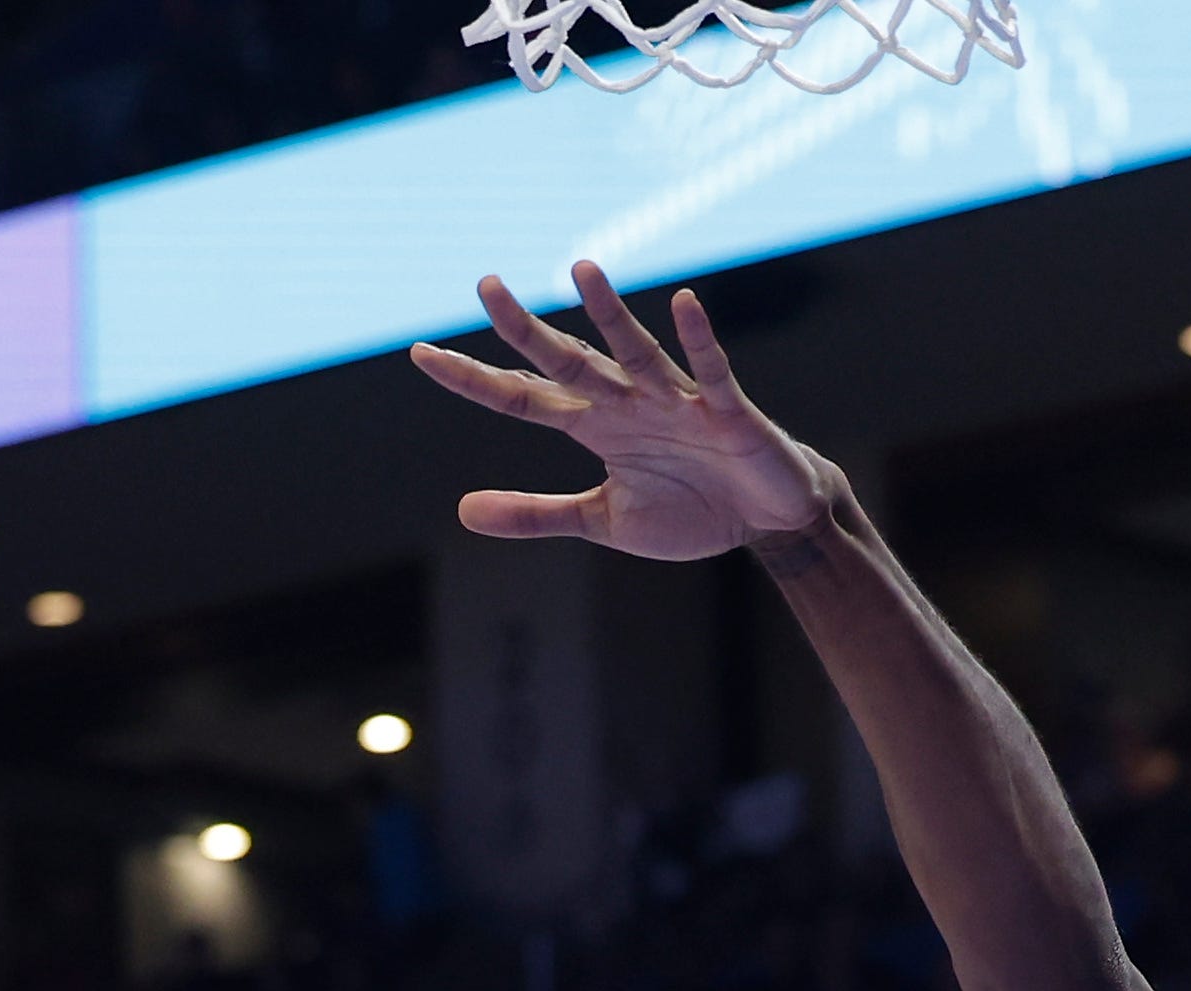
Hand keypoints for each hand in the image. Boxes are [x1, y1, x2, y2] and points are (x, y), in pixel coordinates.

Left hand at [408, 259, 835, 563]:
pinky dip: (699, 340)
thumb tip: (462, 511)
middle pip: (567, 362)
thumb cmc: (692, 511)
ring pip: (633, 352)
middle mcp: (628, 402)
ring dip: (610, 314)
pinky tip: (683, 304)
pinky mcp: (727, 412)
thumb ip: (536, 515)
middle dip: (526, 330)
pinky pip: (710, 371)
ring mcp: (676, 401)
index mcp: (596, 426)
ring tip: (581, 270)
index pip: (522, 398)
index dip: (473, 380)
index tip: (421, 354)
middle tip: (484, 286)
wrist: (769, 520)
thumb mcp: (603, 521)